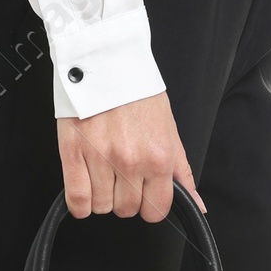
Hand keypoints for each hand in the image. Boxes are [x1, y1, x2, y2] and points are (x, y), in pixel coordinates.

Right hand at [57, 92, 203, 225]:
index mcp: (159, 157)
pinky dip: (81, 203)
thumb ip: (181, 172)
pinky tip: (85, 188)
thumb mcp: (169, 130)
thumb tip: (197, 205)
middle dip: (124, 198)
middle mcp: (131, 161)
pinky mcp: (73, 154)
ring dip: (102, 196)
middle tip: (122, 176)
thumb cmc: (137, 92)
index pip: (156, 209)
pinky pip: (78, 200)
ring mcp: (100, 159)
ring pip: (101, 206)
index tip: (144, 194)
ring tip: (103, 172)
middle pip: (126, 210)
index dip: (150, 205)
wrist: (106, 61)